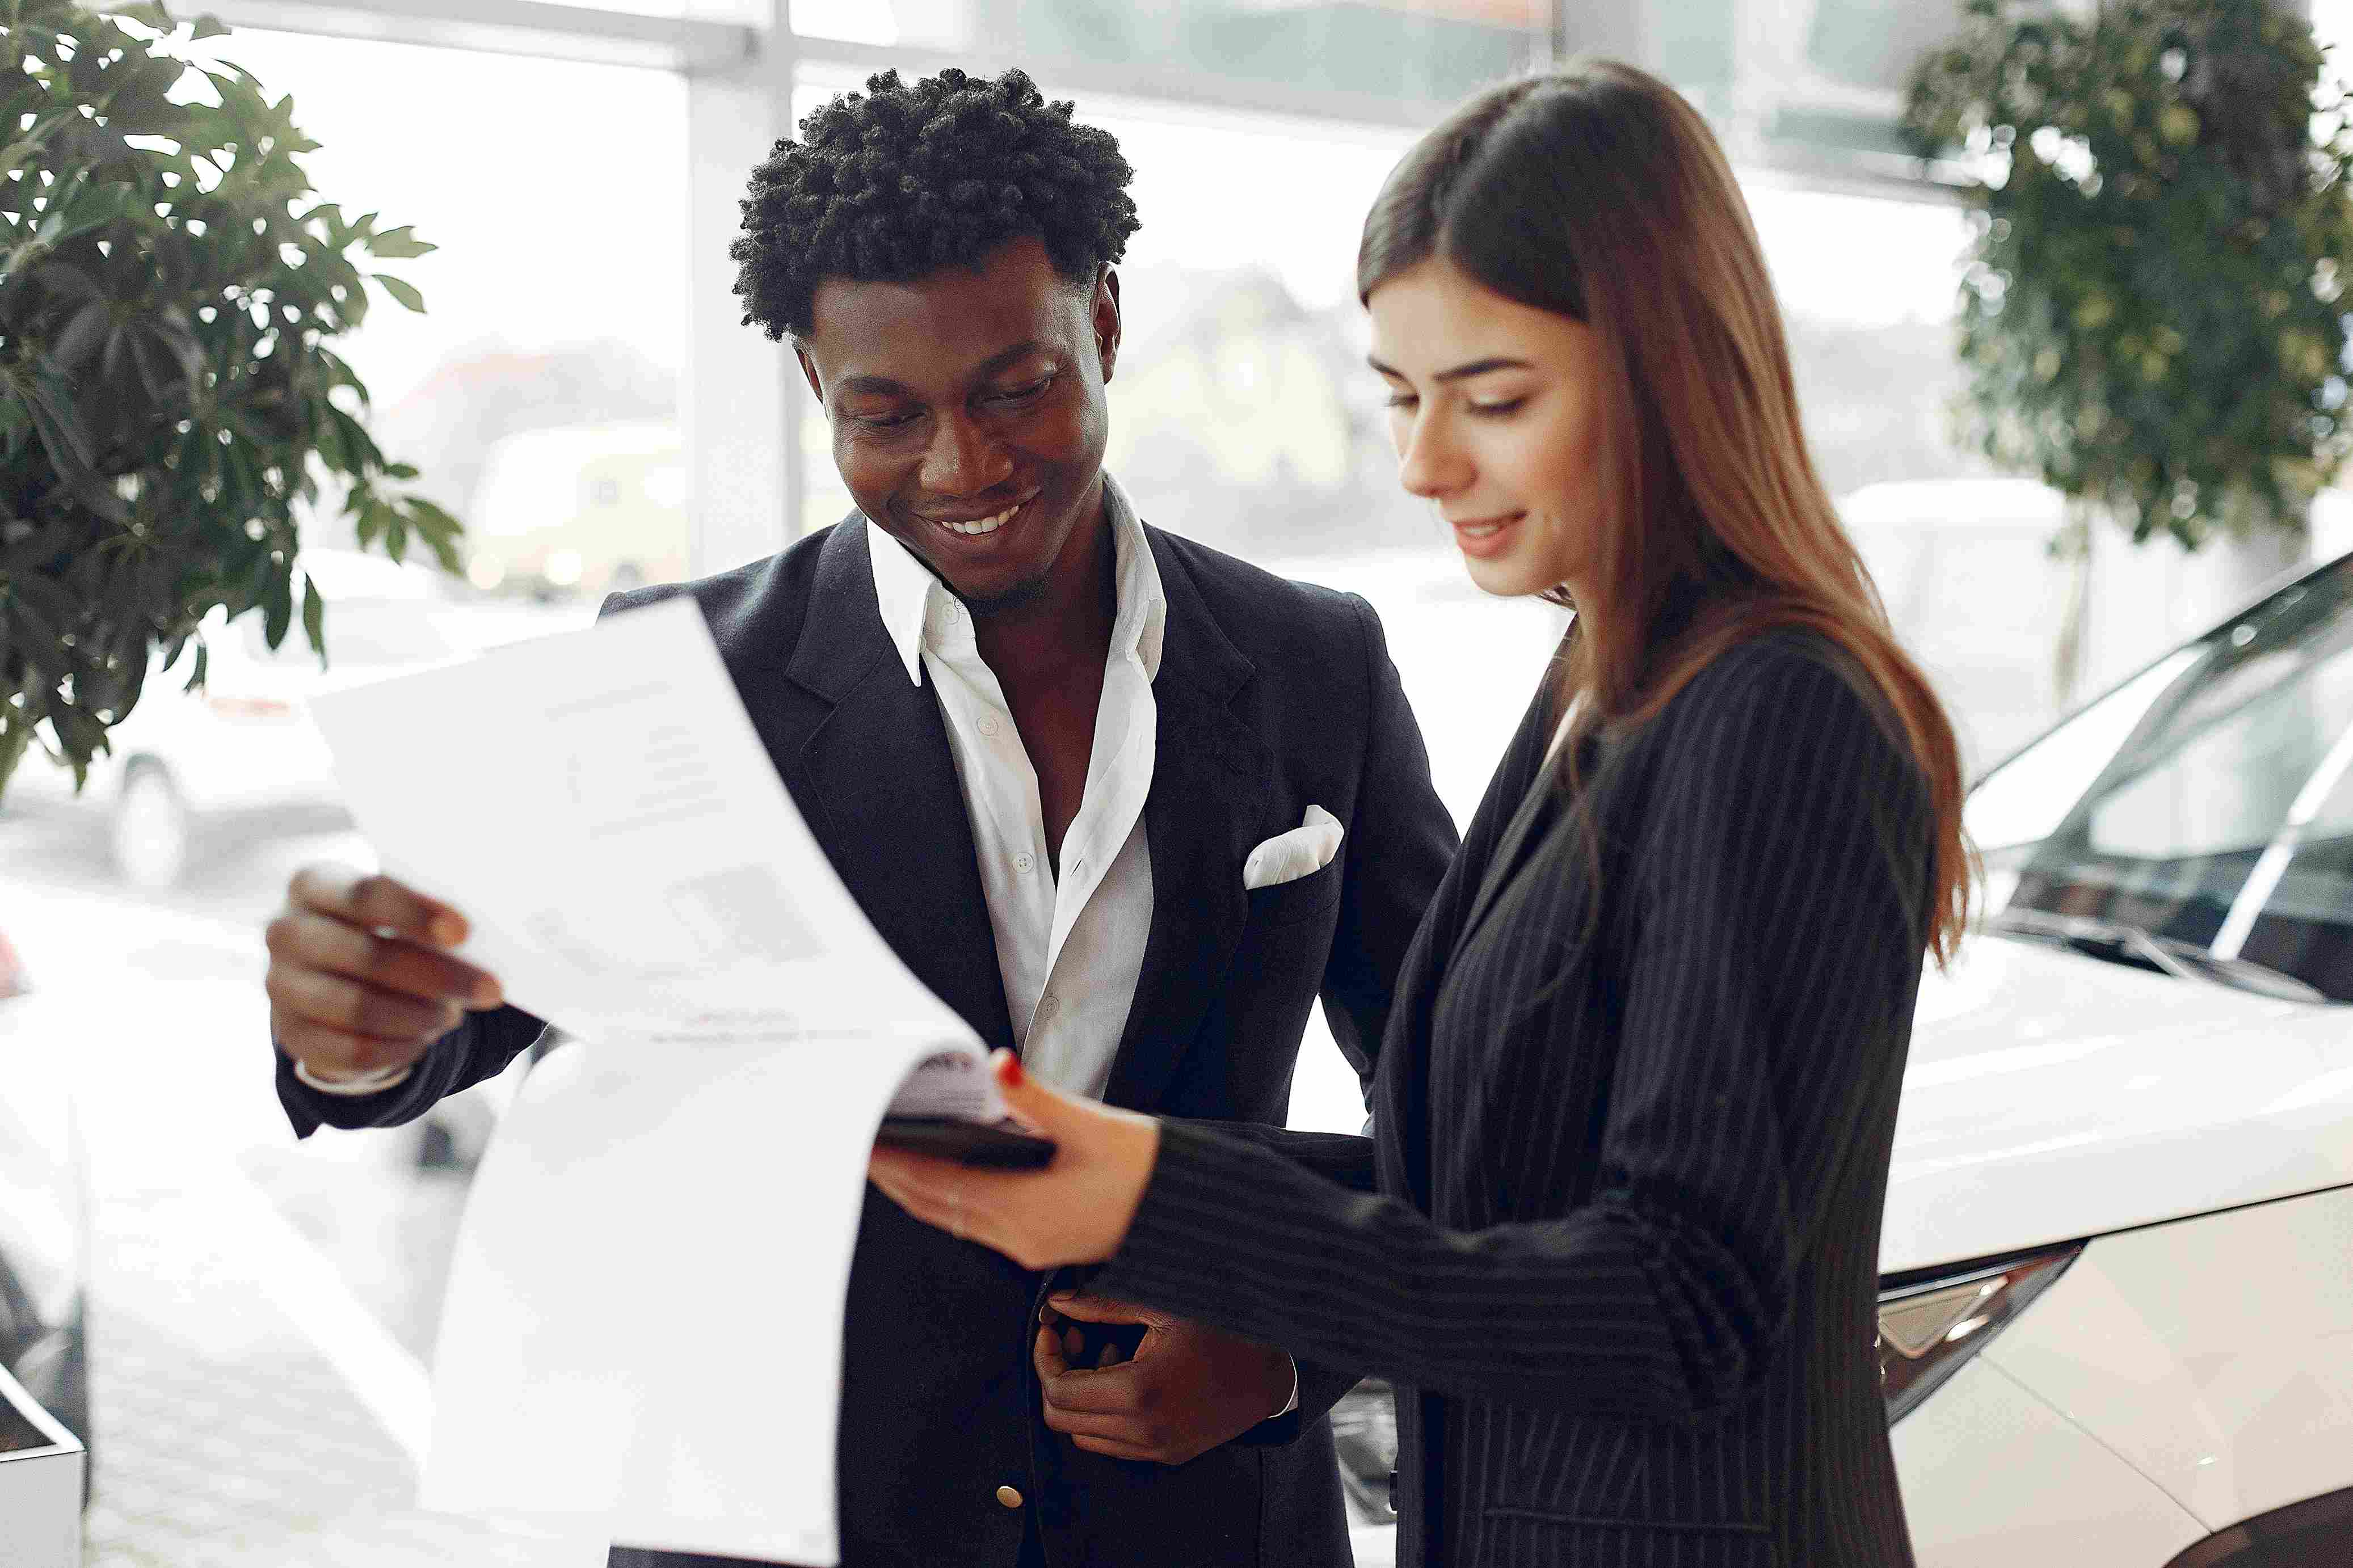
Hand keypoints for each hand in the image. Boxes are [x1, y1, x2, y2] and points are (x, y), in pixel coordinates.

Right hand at [264, 865, 502, 1083]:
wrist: (329, 973)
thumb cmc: (378, 927)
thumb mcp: (395, 907)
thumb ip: (428, 914)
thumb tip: (478, 938)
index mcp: (313, 884)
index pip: (366, 894)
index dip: (417, 913)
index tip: (465, 932)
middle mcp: (286, 933)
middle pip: (367, 956)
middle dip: (437, 975)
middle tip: (491, 990)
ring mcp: (282, 986)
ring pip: (358, 1008)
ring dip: (419, 1015)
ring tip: (454, 1014)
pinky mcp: (291, 1035)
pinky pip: (352, 1050)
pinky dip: (400, 1047)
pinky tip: (426, 1037)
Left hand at [866, 1050, 1157, 1270]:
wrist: (1190, 1214)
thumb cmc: (1148, 1171)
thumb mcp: (1091, 1125)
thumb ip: (1036, 1097)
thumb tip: (998, 1066)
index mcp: (1023, 1210)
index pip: (935, 1183)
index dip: (894, 1163)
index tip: (862, 1142)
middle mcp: (1017, 1237)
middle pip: (934, 1206)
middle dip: (894, 1178)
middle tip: (859, 1145)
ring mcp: (1028, 1246)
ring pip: (953, 1218)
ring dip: (918, 1190)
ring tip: (889, 1158)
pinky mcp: (1041, 1243)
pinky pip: (977, 1223)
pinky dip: (949, 1198)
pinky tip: (943, 1175)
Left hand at [1035, 1292, 1292, 1463]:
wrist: (1271, 1373)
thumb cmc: (1220, 1331)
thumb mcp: (1161, 1308)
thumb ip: (1103, 1306)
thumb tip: (1058, 1304)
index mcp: (1137, 1392)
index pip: (1058, 1391)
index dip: (1046, 1358)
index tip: (1053, 1330)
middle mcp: (1142, 1431)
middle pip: (1062, 1419)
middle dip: (1058, 1376)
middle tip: (1076, 1339)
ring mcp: (1155, 1449)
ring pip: (1084, 1435)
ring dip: (1082, 1397)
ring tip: (1107, 1353)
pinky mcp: (1167, 1455)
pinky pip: (1113, 1443)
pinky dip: (1105, 1414)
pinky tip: (1128, 1375)